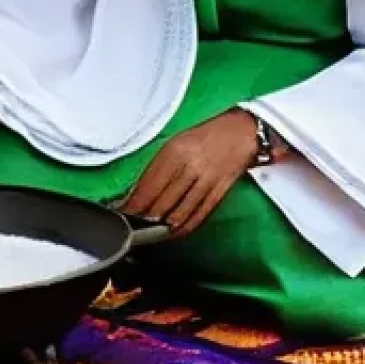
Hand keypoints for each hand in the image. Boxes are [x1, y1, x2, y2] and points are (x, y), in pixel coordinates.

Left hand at [119, 109, 259, 236]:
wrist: (242, 130)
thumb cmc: (206, 135)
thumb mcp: (177, 142)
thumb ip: (159, 167)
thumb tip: (139, 191)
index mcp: (174, 150)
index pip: (147, 185)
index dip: (133, 204)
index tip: (123, 213)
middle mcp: (189, 165)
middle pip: (161, 202)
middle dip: (144, 219)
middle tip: (133, 227)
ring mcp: (206, 179)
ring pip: (179, 212)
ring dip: (163, 227)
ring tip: (152, 233)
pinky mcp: (220, 190)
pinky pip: (200, 214)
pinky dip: (185, 227)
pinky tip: (175, 232)